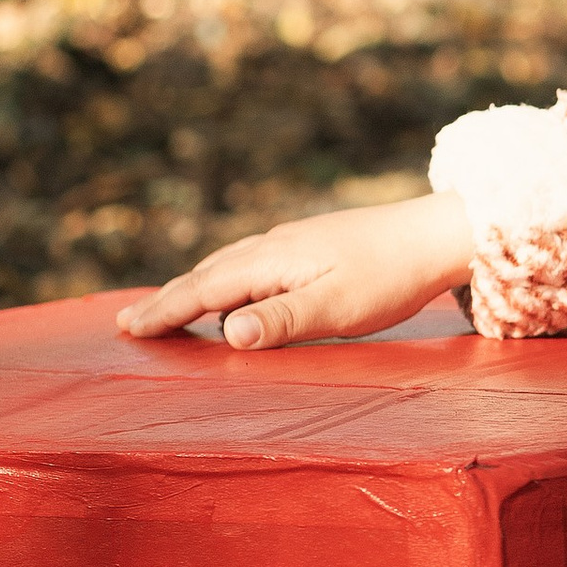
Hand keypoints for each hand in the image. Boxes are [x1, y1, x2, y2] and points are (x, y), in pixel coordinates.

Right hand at [116, 192, 476, 349]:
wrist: (435, 234)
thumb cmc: (390, 277)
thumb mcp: (336, 307)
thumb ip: (281, 321)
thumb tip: (226, 332)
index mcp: (271, 262)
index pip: (204, 291)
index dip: (166, 312)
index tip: (130, 331)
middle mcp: (273, 247)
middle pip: (207, 275)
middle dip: (168, 301)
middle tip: (131, 324)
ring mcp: (292, 243)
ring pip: (228, 266)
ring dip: (194, 288)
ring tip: (169, 309)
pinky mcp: (311, 246)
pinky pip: (251, 263)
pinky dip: (225, 278)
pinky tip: (234, 289)